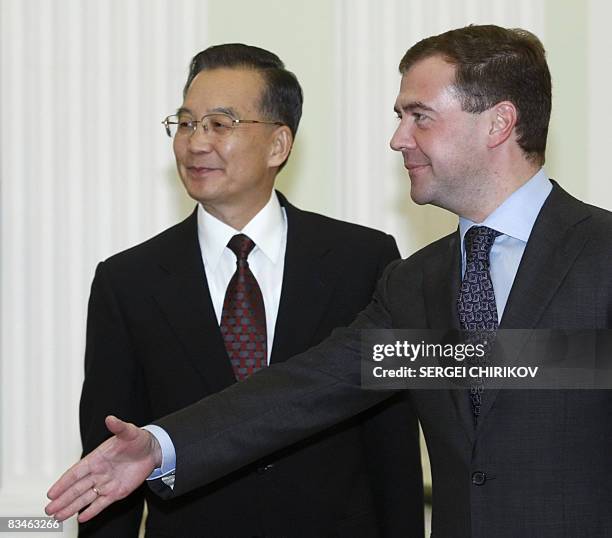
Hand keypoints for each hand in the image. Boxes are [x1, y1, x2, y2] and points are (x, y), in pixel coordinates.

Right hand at [45, 415, 161, 521]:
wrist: (153, 450)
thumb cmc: (138, 439)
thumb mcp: (129, 432)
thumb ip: (118, 427)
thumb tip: (110, 418)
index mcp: (97, 458)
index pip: (76, 472)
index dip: (63, 483)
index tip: (51, 493)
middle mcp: (98, 472)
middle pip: (77, 488)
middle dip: (62, 499)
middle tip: (48, 510)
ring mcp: (106, 483)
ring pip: (85, 498)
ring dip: (71, 507)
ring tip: (57, 516)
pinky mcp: (117, 492)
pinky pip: (101, 503)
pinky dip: (92, 511)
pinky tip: (81, 518)